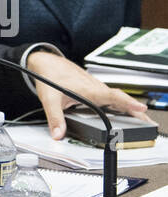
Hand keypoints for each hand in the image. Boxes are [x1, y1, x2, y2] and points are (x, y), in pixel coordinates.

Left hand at [27, 51, 151, 139]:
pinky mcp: (94, 89)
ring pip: (116, 98)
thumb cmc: (50, 77)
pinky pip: (110, 98)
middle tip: (148, 122)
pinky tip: (122, 113)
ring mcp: (96, 88)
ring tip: (140, 120)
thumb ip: (55, 118)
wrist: (47, 63)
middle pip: (120, 99)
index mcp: (89, 90)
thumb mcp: (49, 100)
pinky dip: (119, 105)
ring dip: (129, 108)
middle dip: (135, 110)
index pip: (113, 97)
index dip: (128, 103)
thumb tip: (58, 134)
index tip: (141, 108)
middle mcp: (96, 88)